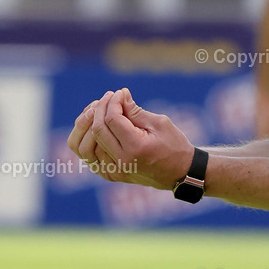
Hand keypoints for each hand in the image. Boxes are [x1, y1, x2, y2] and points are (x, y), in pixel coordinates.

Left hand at [67, 88, 193, 188]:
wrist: (180, 173)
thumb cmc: (174, 145)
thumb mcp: (160, 123)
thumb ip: (135, 111)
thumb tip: (120, 94)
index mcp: (136, 147)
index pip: (112, 120)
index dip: (113, 102)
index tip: (120, 93)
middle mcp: (122, 162)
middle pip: (97, 130)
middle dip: (100, 109)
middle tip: (109, 98)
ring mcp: (115, 171)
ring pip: (88, 145)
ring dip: (92, 124)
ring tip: (101, 110)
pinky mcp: (111, 175)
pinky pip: (91, 156)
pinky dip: (92, 140)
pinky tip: (100, 127)